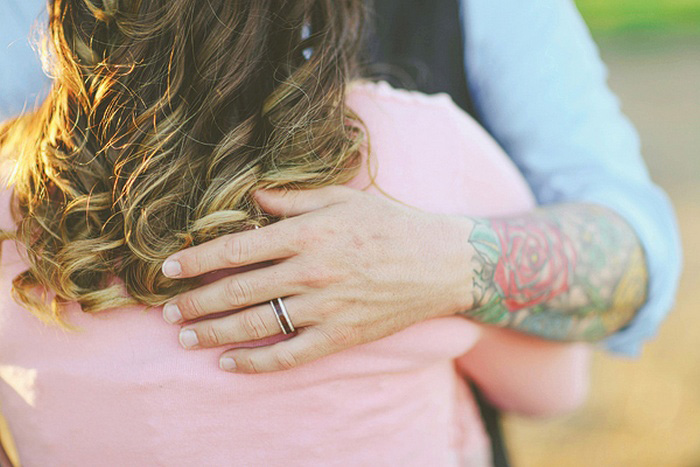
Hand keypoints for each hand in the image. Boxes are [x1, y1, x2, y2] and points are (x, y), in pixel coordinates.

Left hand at [161, 186, 474, 372]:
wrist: (441, 262)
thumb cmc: (391, 223)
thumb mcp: (343, 198)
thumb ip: (293, 198)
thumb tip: (251, 196)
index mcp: (307, 234)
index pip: (236, 249)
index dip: (197, 260)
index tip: (168, 269)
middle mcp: (310, 272)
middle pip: (237, 291)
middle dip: (195, 302)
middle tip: (167, 312)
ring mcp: (324, 308)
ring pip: (255, 325)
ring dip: (213, 333)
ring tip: (185, 337)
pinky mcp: (340, 335)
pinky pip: (289, 356)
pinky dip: (255, 363)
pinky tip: (229, 364)